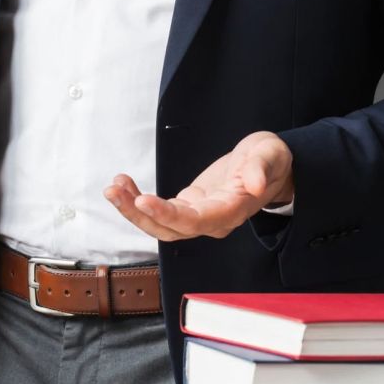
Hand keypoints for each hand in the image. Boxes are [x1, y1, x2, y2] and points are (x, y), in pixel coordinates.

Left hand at [104, 131, 294, 240]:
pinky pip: (159, 212)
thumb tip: (255, 184)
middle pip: (172, 229)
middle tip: (114, 191)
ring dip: (132, 210)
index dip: (169, 215)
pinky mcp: (188, 207)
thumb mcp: (271, 154)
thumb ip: (262, 167)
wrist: (269, 165)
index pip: (197, 221)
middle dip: (139, 214)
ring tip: (113, 188)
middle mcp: (213, 220)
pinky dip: (138, 200)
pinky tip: (123, 185)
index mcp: (233, 210)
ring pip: (161, 225)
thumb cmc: (270, 160)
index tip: (144, 200)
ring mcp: (199, 216)